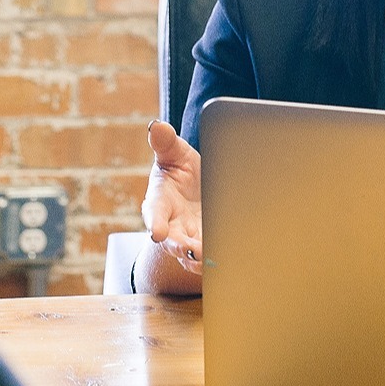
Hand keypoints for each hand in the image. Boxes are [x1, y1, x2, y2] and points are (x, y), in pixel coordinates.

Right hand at [142, 120, 203, 275]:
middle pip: (172, 241)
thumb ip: (165, 143)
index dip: (155, 223)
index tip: (157, 232)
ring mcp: (189, 239)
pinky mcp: (206, 246)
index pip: (154, 213)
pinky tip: (230, 257)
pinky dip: (217, 260)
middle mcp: (172, 226)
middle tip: (191, 249)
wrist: (198, 190)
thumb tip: (156, 125)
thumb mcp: (174, 153)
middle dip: (180, 247)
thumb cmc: (180, 170)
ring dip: (200, 258)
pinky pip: (209, 258)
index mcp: (159, 202)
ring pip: (191, 255)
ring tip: (211, 256)